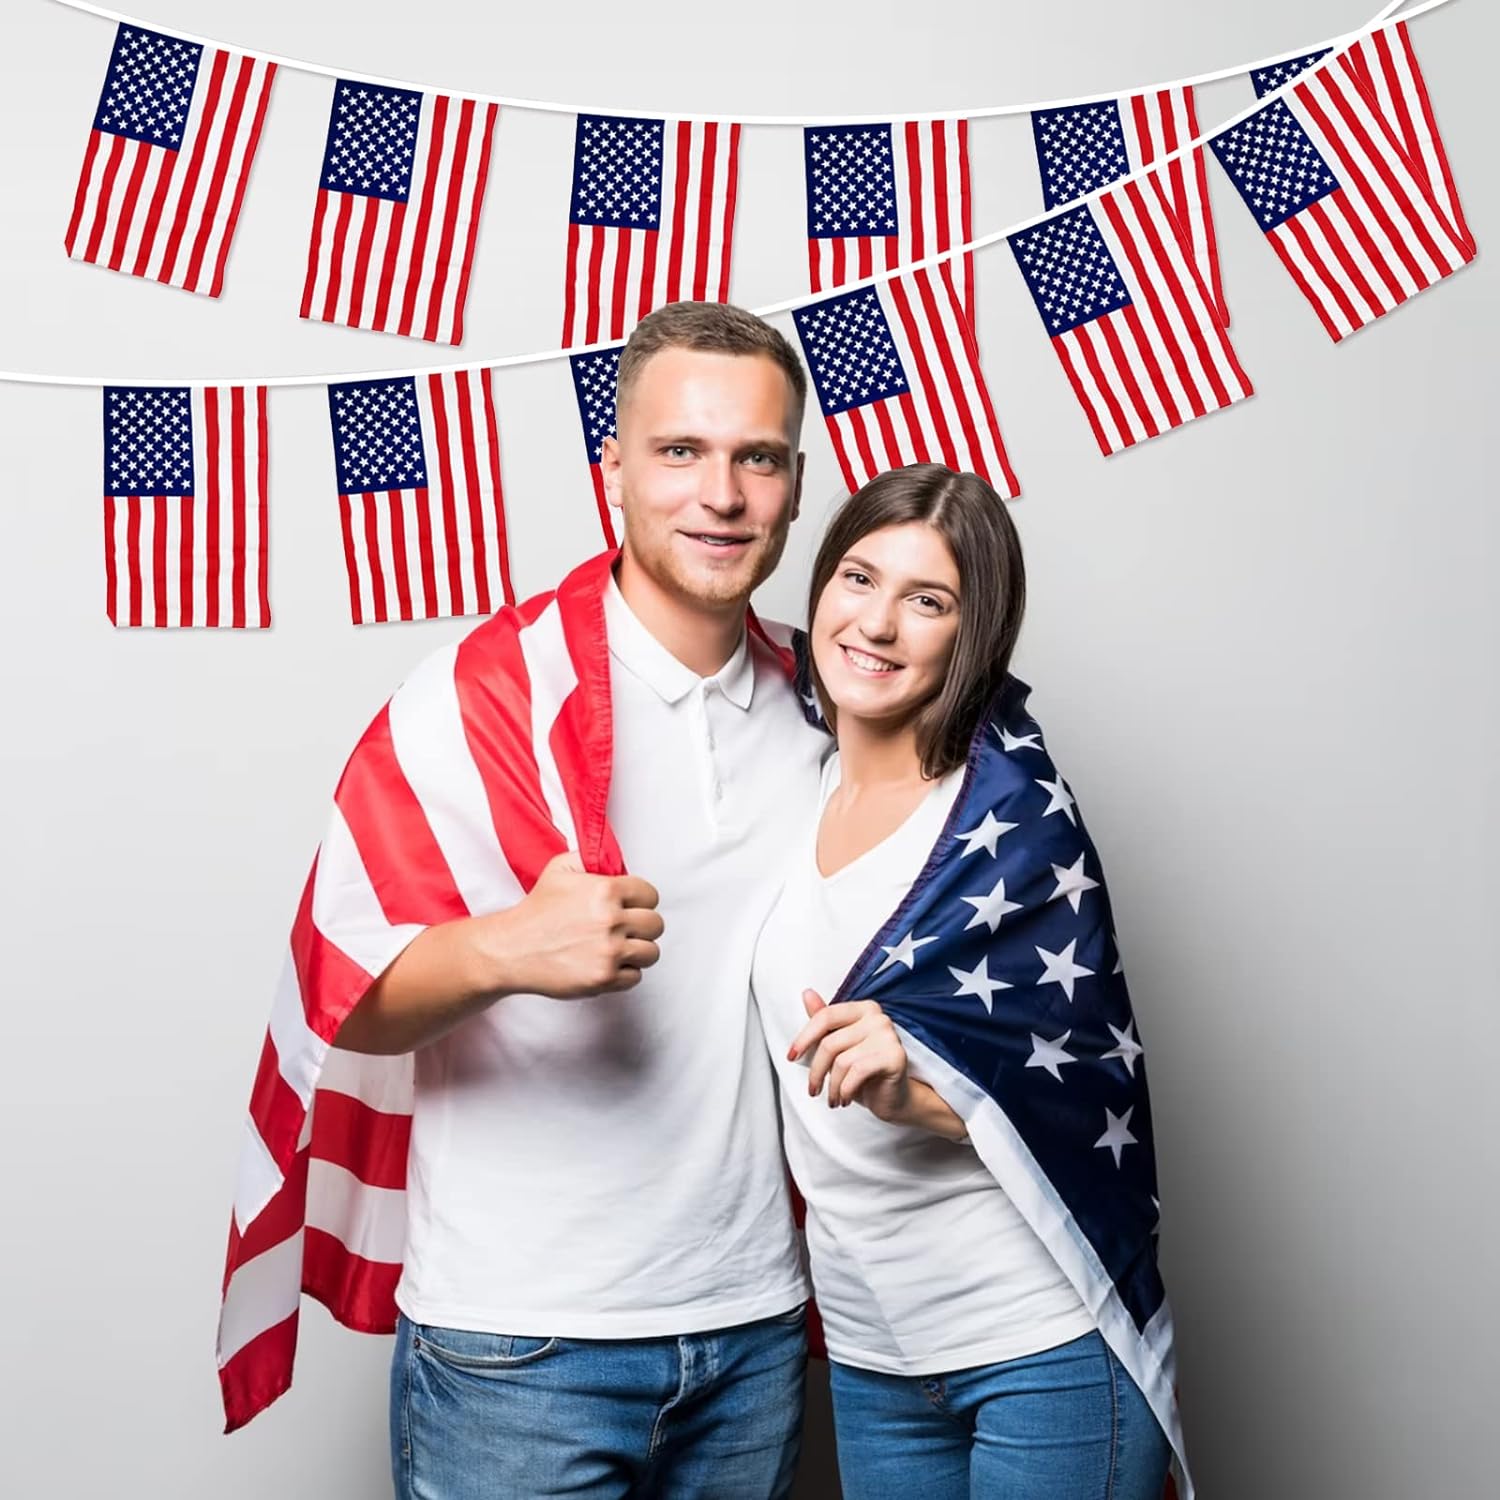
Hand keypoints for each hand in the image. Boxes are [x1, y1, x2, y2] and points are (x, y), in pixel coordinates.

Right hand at [482, 851, 662, 997]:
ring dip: (637, 951)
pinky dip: (624, 973)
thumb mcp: (560, 869)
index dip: (641, 901)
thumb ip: (591, 858)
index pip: (651, 895)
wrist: (512, 950)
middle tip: (625, 928)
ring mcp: (609, 952)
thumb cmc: (536, 911)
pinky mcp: (603, 978)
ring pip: (651, 952)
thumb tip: (615, 860)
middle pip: (656, 925)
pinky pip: (636, 977)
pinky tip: (606, 963)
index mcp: (606, 891)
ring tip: (618, 948)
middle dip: (642, 926)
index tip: (631, 907)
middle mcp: (611, 921)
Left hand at [788, 989, 911, 1122]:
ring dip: (833, 1087)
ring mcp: (888, 1036)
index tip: (792, 1056)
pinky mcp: (895, 1056)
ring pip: (842, 1061)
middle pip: (830, 1042)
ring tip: (834, 1098)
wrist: (895, 1098)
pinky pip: (857, 1072)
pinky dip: (845, 1090)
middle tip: (813, 1089)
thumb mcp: (839, 1048)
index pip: (826, 1016)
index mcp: (863, 1009)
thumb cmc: (865, 1073)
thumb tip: (807, 993)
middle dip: (816, 1071)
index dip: (804, 1038)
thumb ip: (824, 1021)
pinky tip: (846, 1099)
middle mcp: (878, 1018)